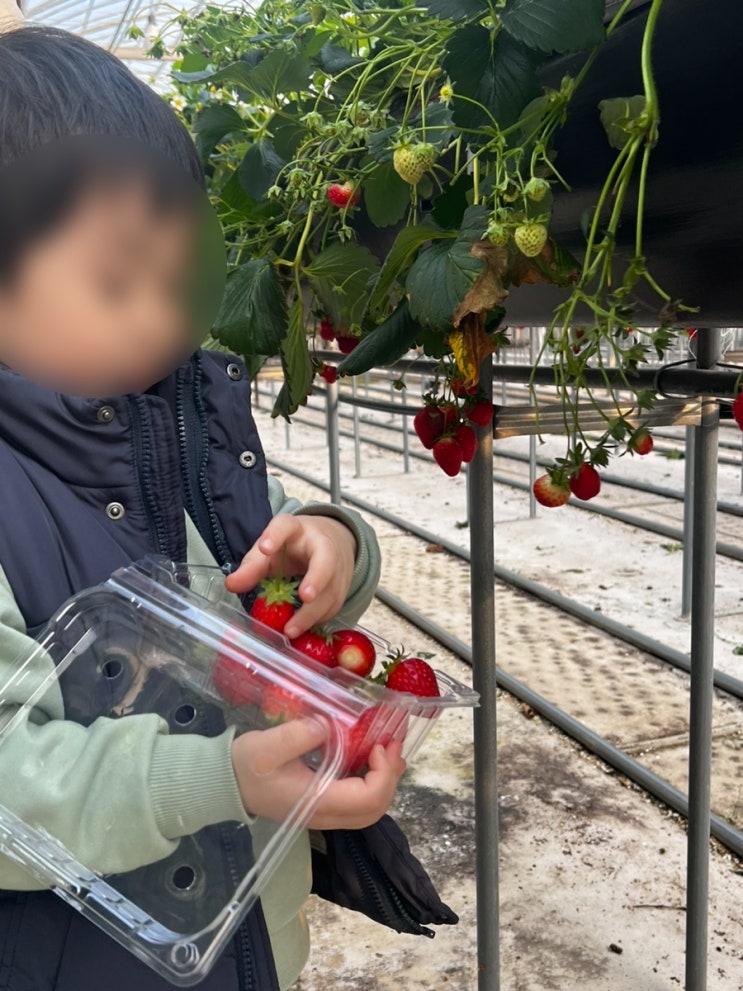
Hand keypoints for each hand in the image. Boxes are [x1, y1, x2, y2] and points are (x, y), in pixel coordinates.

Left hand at [225, 514, 356, 638]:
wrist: (330, 542)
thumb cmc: (293, 547)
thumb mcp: (270, 551)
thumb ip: (251, 567)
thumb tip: (231, 585)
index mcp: (296, 529)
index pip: (286, 526)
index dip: (275, 535)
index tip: (265, 548)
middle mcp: (322, 545)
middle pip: (325, 561)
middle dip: (317, 578)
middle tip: (305, 596)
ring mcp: (338, 567)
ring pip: (331, 590)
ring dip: (313, 612)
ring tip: (291, 630)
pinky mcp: (343, 588)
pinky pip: (333, 606)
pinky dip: (318, 620)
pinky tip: (302, 628)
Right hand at [231, 718, 405, 829]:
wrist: (225, 783)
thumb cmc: (245, 765)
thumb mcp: (267, 746)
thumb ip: (298, 736)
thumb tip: (328, 725)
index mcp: (317, 803)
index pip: (367, 799)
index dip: (383, 773)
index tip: (379, 744)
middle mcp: (325, 814)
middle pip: (375, 809)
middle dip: (391, 777)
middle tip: (392, 743)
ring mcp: (324, 813)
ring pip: (369, 808)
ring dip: (384, 779)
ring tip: (388, 749)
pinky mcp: (321, 804)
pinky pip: (357, 800)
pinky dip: (371, 780)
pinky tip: (369, 757)